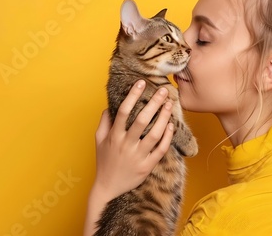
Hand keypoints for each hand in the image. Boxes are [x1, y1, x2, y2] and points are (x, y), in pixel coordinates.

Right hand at [84, 80, 173, 235]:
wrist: (108, 188)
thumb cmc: (104, 162)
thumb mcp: (99, 141)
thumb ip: (104, 122)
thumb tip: (109, 106)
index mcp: (114, 136)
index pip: (123, 111)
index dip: (132, 96)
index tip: (141, 83)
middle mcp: (126, 144)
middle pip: (142, 120)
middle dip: (153, 103)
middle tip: (163, 90)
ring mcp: (137, 156)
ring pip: (154, 134)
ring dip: (163, 118)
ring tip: (169, 104)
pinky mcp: (147, 166)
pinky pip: (160, 150)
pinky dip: (167, 137)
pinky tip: (171, 126)